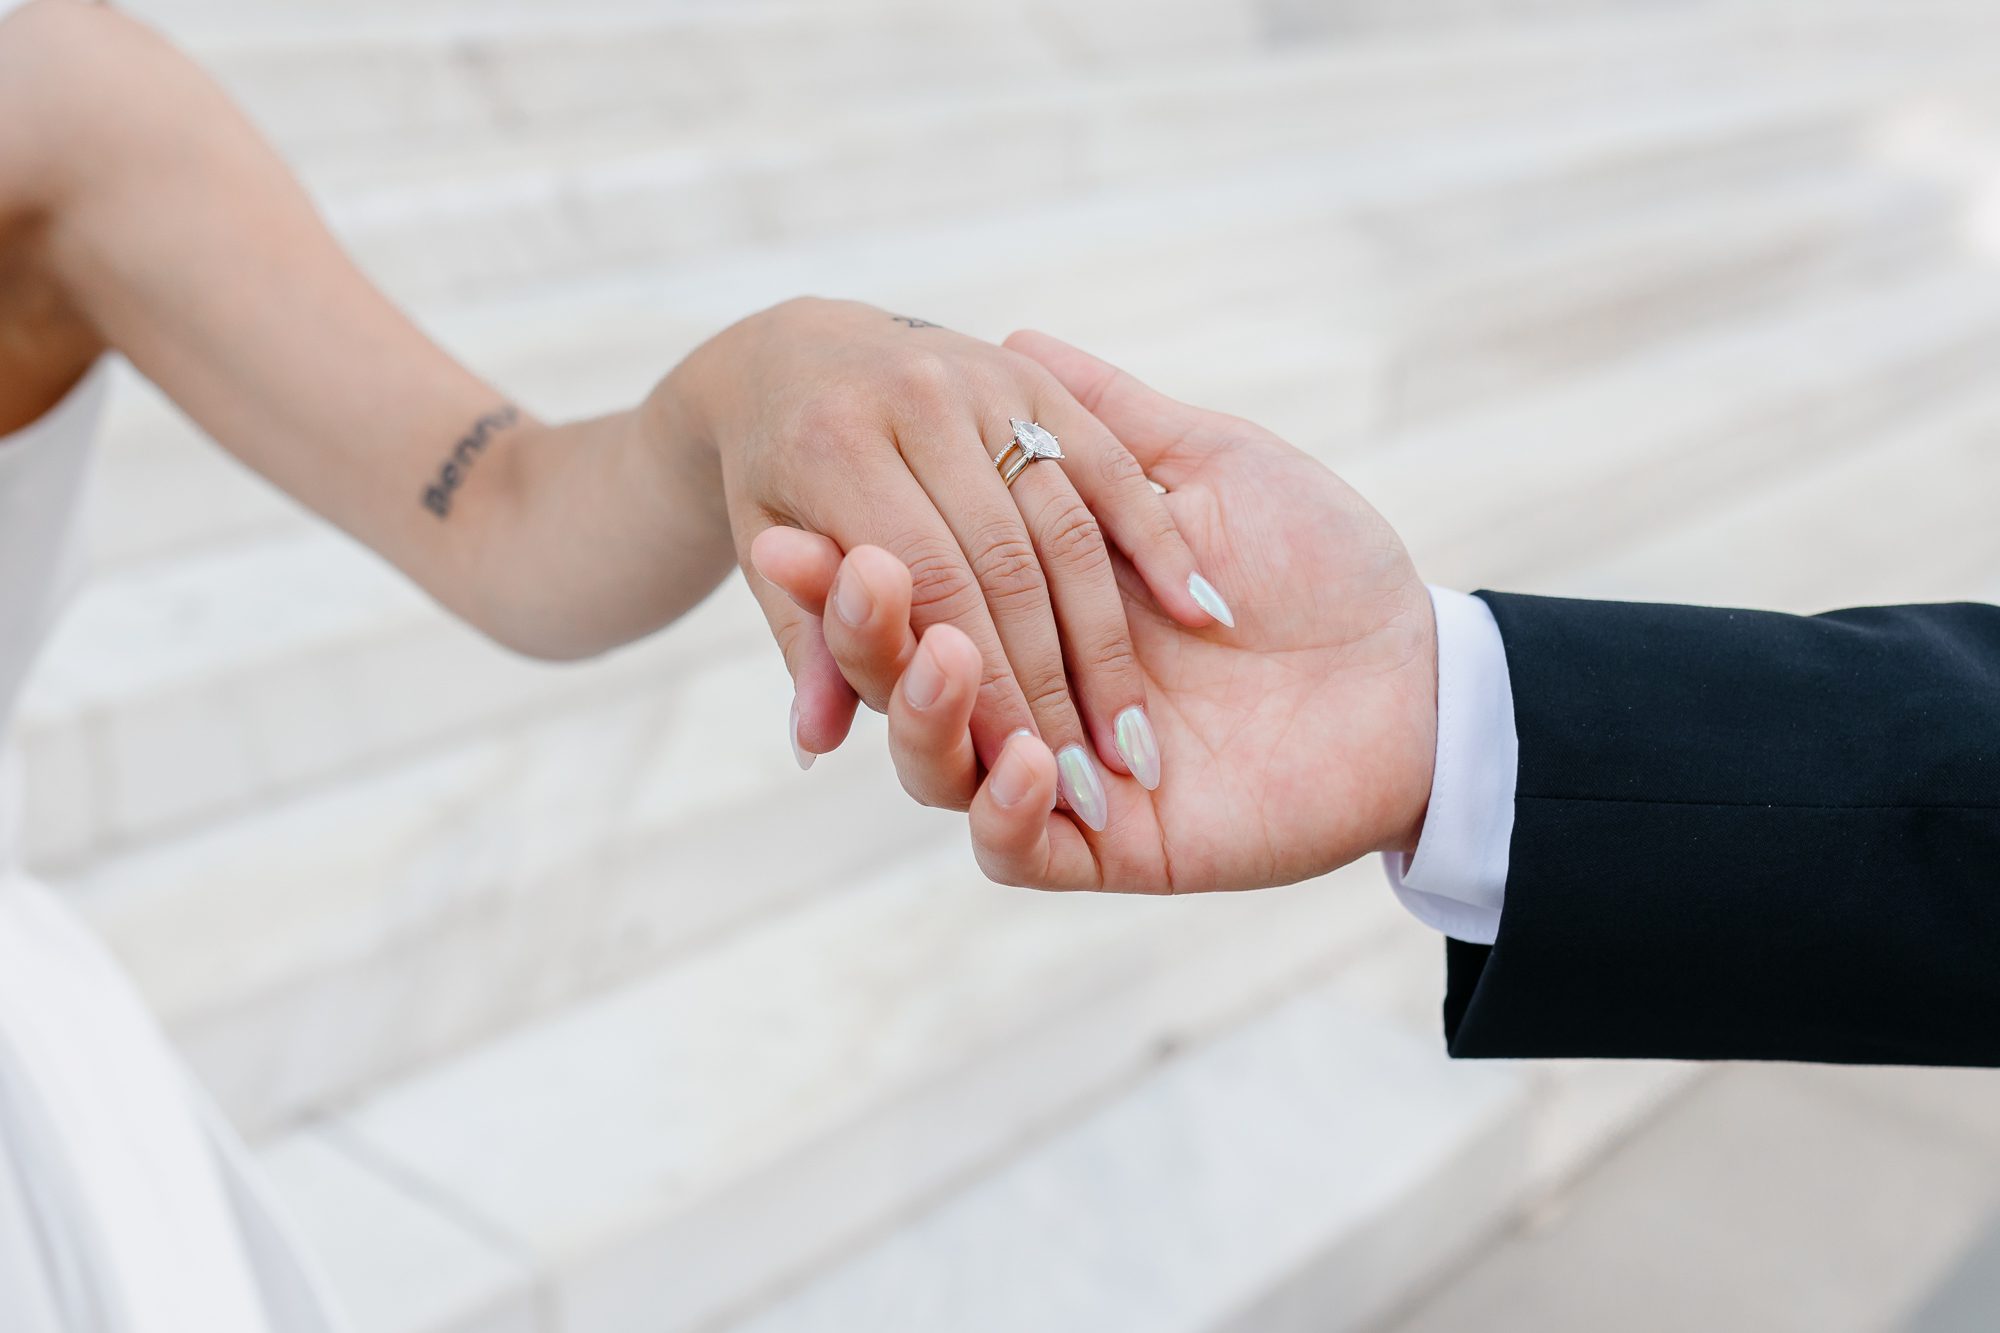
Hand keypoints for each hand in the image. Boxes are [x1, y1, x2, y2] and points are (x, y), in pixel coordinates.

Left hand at [654, 298, 1224, 819]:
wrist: (794, 348)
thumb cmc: (773, 480)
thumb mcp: (774, 554)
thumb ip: (812, 646)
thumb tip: (818, 743)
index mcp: (832, 446)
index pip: (935, 590)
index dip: (990, 691)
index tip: (1030, 775)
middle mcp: (913, 398)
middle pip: (1006, 565)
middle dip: (1053, 685)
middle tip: (1094, 779)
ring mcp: (981, 378)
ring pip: (1066, 525)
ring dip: (1109, 639)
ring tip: (1136, 736)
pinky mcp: (1035, 375)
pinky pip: (1111, 466)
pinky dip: (1159, 541)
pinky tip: (1199, 613)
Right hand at [767, 331, 1438, 891]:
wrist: (1415, 662)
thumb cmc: (1315, 558)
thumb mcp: (1198, 467)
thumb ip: (1098, 424)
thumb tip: (1012, 335)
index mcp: (1032, 608)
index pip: (913, 592)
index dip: (845, 569)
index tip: (787, 527)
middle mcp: (1031, 691)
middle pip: (904, 680)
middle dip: (861, 634)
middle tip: (849, 578)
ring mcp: (1062, 775)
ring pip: (938, 768)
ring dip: (923, 714)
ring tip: (943, 652)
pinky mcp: (1110, 850)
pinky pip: (1018, 851)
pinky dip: (1002, 811)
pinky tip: (1025, 758)